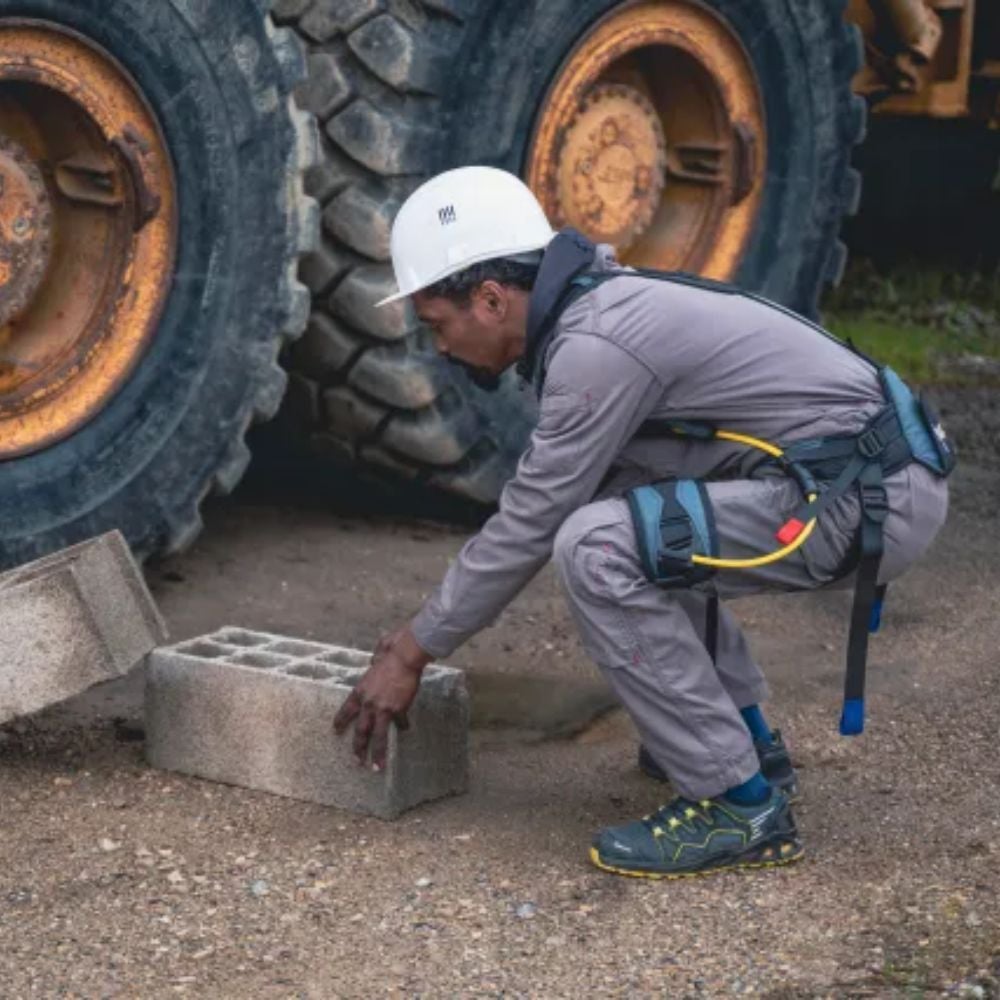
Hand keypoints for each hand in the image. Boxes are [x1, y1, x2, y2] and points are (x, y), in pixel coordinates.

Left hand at [333, 627, 431, 770]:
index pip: (346, 710)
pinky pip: (400, 722)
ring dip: (376, 754)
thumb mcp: (376, 659)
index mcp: (360, 691)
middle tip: (356, 761)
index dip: (341, 721)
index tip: (335, 731)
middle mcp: (368, 703)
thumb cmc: (391, 653)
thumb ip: (374, 664)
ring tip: (376, 768)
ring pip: (377, 736)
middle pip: (360, 730)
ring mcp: (382, 708)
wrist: (404, 657)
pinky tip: (406, 729)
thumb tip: (374, 660)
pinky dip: (403, 725)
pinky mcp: (397, 709)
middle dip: (358, 748)